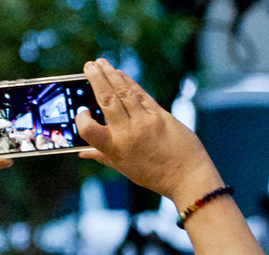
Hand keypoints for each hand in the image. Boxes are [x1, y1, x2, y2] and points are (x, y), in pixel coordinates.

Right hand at [75, 59, 220, 208]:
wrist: (187, 176)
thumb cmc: (154, 176)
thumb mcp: (125, 168)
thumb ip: (103, 156)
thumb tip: (83, 153)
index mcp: (115, 149)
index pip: (89, 130)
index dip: (81, 119)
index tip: (82, 111)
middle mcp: (128, 133)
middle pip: (107, 100)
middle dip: (96, 79)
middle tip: (87, 66)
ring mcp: (145, 121)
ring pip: (123, 92)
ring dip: (111, 74)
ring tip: (101, 63)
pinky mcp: (161, 114)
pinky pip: (141, 94)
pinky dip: (129, 82)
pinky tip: (120, 74)